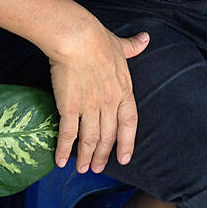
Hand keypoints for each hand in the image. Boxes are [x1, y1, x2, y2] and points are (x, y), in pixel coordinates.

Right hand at [48, 25, 149, 172]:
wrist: (77, 39)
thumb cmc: (98, 39)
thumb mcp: (120, 44)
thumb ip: (133, 46)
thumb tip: (145, 38)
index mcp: (123, 89)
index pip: (129, 122)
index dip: (127, 142)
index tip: (124, 158)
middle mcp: (109, 102)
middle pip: (108, 135)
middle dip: (102, 154)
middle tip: (97, 168)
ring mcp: (90, 107)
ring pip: (90, 138)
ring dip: (85, 156)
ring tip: (81, 169)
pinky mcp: (70, 107)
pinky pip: (68, 134)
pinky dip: (64, 149)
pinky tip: (60, 160)